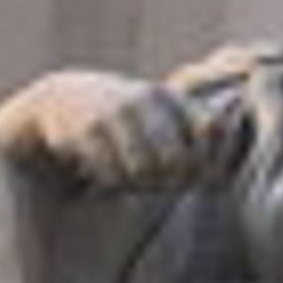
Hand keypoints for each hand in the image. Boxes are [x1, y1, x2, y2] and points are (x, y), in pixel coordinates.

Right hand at [0, 70, 203, 191]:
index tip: (192, 174)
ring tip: (127, 175)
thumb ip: (193, 132)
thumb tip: (221, 163)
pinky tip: (103, 169)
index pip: (212, 130)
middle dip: (169, 182)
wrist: (60, 100)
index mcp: (171, 97)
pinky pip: (112, 172)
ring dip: (137, 183)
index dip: (205, 162)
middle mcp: (148, 100)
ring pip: (143, 170)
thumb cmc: (122, 118)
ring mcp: (118, 113)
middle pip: (177, 161)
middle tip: (156, 184)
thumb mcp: (158, 115)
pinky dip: (111, 179)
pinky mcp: (89, 129)